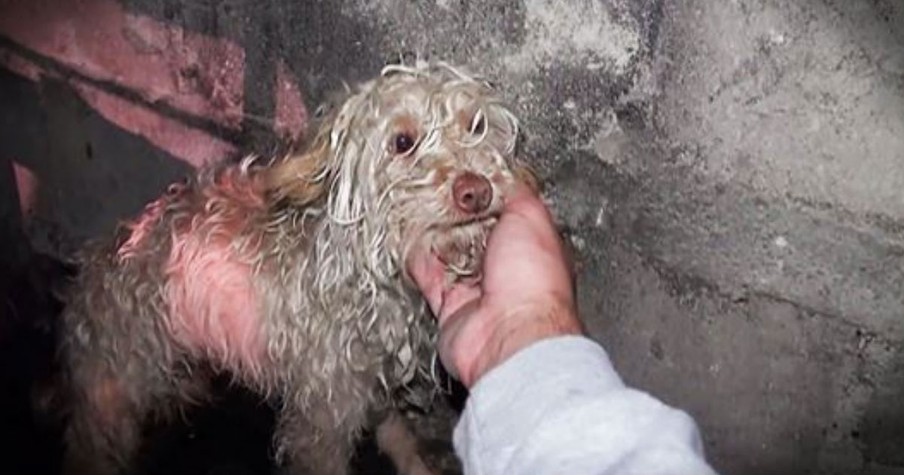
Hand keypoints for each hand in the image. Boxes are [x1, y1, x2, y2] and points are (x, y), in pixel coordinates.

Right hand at [407, 183, 583, 387]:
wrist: (510, 333)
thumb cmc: (533, 283)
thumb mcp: (531, 217)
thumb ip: (517, 196)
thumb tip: (508, 179)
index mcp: (531, 245)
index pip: (505, 211)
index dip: (485, 194)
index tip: (466, 177)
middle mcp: (505, 268)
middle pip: (473, 231)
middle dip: (457, 212)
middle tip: (438, 190)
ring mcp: (477, 288)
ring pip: (449, 252)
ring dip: (435, 232)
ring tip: (418, 207)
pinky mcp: (451, 306)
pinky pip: (429, 277)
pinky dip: (417, 259)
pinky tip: (409, 239)